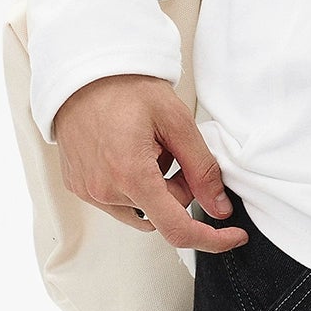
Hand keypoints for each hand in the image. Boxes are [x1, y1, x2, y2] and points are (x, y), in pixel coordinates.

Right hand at [51, 74, 249, 254]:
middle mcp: (105, 191)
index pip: (177, 229)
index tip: (232, 235)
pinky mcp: (79, 188)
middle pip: (163, 211)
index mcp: (131, 176)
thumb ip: (202, 168)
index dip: (211, 238)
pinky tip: (129, 151)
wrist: (85, 73)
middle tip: (175, 148)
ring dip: (154, 186)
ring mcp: (89, 192)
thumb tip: (219, 207)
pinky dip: (133, 184)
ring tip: (147, 145)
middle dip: (179, 186)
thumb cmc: (127, 88)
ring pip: (142, 207)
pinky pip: (118, 200)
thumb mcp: (177, 121)